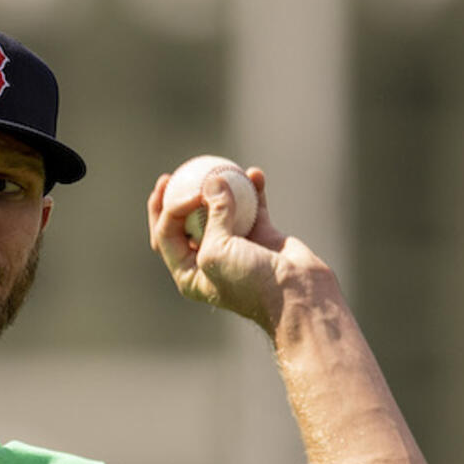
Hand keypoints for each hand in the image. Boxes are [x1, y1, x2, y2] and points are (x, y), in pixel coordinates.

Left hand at [147, 167, 326, 335]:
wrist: (298, 296)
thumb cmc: (250, 282)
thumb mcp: (218, 251)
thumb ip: (213, 214)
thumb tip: (212, 179)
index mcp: (189, 273)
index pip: (166, 236)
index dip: (165, 210)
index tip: (175, 189)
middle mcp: (209, 259)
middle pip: (186, 222)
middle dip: (176, 198)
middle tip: (173, 175)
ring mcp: (236, 247)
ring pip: (222, 210)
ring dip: (220, 188)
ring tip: (214, 167)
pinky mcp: (263, 236)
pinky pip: (254, 207)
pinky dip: (254, 190)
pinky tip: (254, 173)